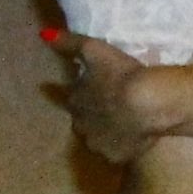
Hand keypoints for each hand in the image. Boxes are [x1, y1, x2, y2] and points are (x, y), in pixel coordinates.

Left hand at [42, 27, 161, 163]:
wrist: (150, 103)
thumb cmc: (121, 74)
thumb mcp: (93, 49)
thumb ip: (68, 42)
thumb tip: (42, 35)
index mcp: (75, 102)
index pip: (74, 99)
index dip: (86, 93)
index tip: (100, 88)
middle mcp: (81, 127)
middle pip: (85, 121)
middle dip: (95, 115)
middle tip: (116, 104)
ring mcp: (99, 145)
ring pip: (99, 138)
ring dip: (108, 131)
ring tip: (128, 120)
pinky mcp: (117, 158)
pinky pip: (117, 152)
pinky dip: (124, 145)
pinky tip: (136, 135)